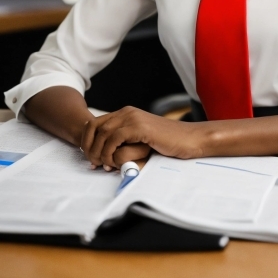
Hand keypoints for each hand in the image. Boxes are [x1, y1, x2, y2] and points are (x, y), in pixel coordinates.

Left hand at [80, 106, 205, 168]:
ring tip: (103, 166)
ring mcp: (133, 118)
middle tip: (93, 164)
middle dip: (89, 148)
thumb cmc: (168, 143)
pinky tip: (112, 163)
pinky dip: (109, 152)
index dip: (87, 141)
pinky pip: (114, 138)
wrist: (190, 139)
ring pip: (102, 133)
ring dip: (98, 152)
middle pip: (94, 127)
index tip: (90, 158)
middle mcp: (127, 112)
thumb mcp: (141, 140)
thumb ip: (124, 142)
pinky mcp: (139, 127)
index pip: (95, 124)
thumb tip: (103, 155)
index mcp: (126, 113)